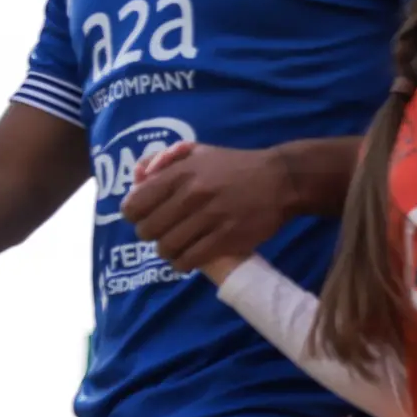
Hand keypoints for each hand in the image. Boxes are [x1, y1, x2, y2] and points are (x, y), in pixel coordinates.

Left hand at [124, 139, 293, 270]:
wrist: (281, 181)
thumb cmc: (236, 166)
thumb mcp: (199, 152)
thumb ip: (164, 161)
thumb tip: (137, 177)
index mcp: (180, 173)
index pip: (135, 204)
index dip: (134, 215)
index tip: (143, 217)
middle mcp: (191, 195)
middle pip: (148, 230)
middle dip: (150, 235)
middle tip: (161, 233)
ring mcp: (210, 219)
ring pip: (167, 247)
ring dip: (166, 251)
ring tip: (174, 248)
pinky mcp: (228, 239)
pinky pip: (191, 259)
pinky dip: (183, 263)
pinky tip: (186, 260)